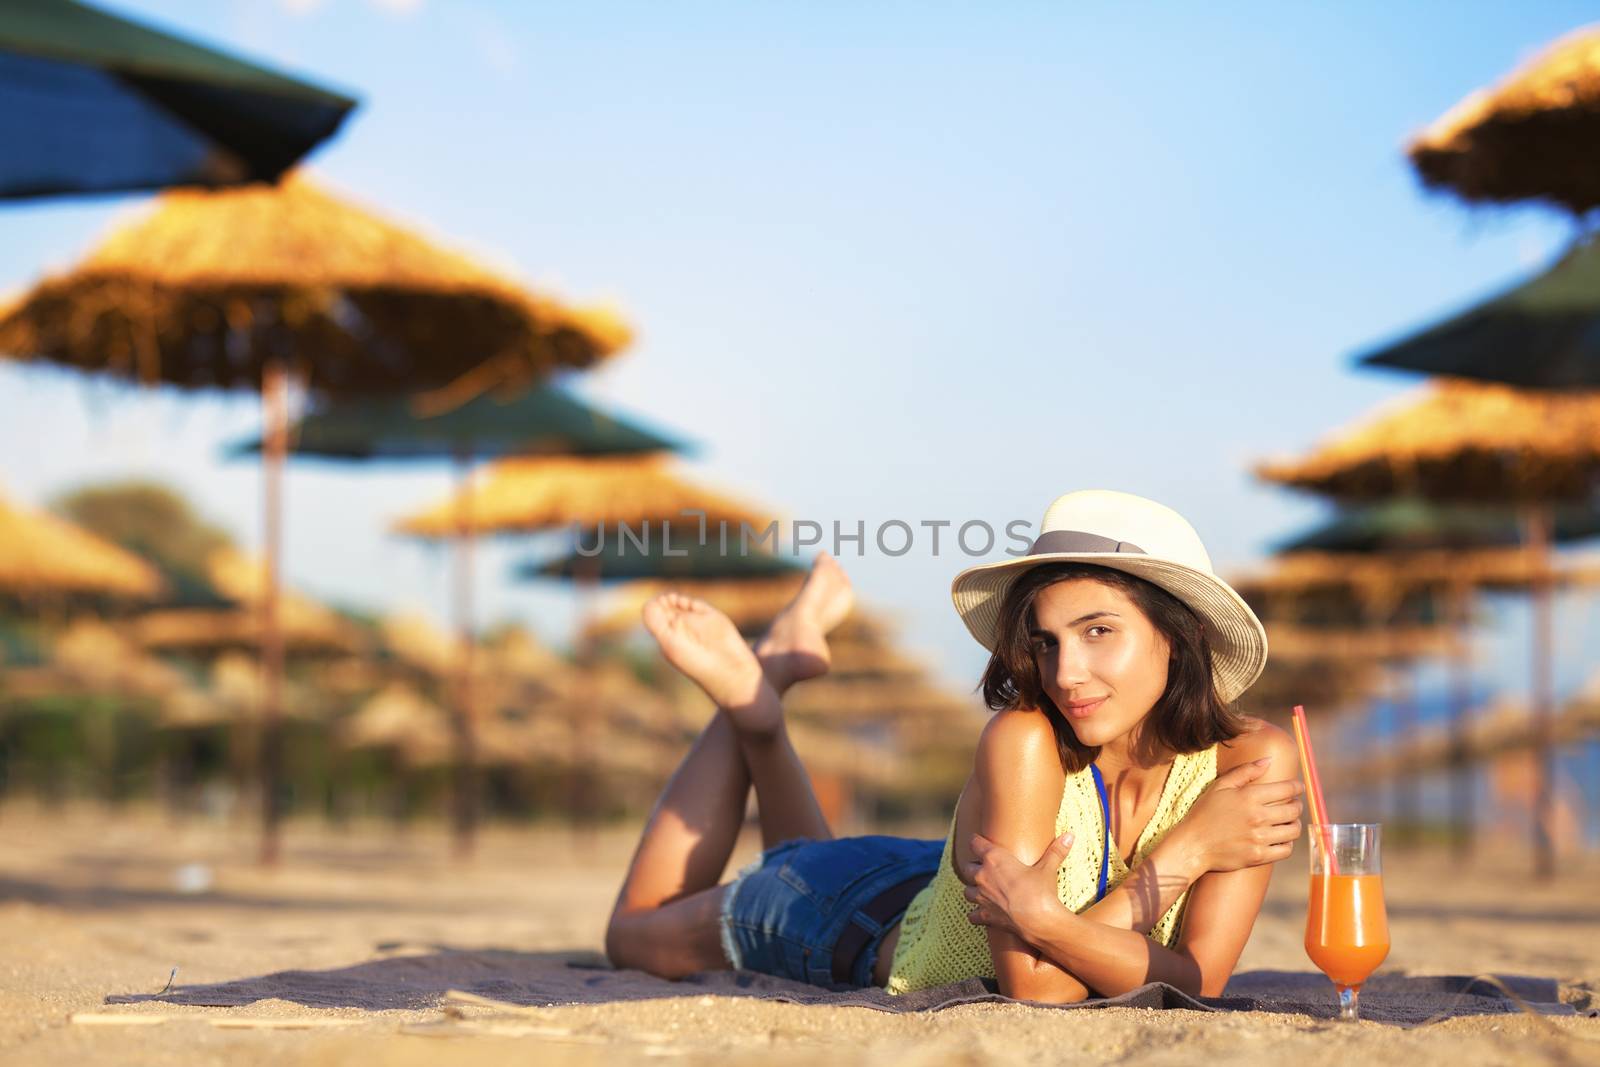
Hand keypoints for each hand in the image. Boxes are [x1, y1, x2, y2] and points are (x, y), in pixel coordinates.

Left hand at [960, 832, 1073, 938]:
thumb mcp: (1048, 868)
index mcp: (994, 859)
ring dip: (973, 890)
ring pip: (966, 891)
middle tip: (985, 869)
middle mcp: (982, 876)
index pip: (975, 843)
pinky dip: (975, 915)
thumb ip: (1056, 851)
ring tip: (983, 891)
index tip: (979, 841)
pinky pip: (971, 915)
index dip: (977, 842)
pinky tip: (982, 914)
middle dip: (974, 867)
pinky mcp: (984, 915)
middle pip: (967, 867)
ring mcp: (981, 897)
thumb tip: (1070, 835)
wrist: (1038, 921)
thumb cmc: (1041, 891)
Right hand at [1175, 757, 1303, 873]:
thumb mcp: (1220, 786)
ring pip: (1293, 830)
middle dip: (1297, 804)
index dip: (1297, 786)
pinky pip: (1285, 849)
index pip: (1287, 789)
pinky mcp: (1259, 856)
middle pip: (1293, 809)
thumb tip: (1268, 760)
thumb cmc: (1204, 813)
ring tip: (1289, 821)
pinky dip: (1288, 843)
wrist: (1192, 845)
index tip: (1299, 787)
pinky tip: (1281, 838)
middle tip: (1294, 804)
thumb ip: (1245, 771)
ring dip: (1295, 823)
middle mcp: (1258, 817)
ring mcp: (1259, 838)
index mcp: (1249, 797)